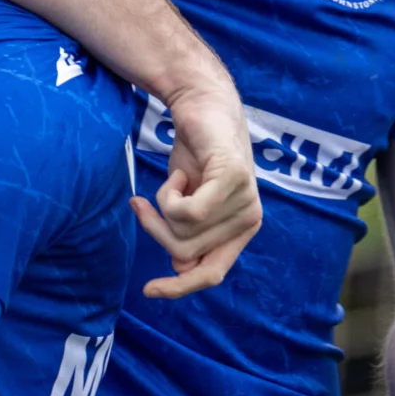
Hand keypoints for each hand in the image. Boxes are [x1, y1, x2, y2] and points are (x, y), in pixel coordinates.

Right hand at [133, 82, 260, 298]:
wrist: (202, 105)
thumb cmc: (195, 154)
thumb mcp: (187, 202)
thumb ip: (188, 234)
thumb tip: (181, 265)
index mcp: (241, 230)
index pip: (211, 274)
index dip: (178, 287)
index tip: (147, 290)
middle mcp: (249, 220)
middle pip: (185, 252)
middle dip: (156, 229)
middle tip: (145, 203)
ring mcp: (246, 201)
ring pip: (183, 231)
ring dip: (162, 205)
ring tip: (175, 178)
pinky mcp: (234, 180)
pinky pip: (188, 211)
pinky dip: (169, 194)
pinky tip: (179, 173)